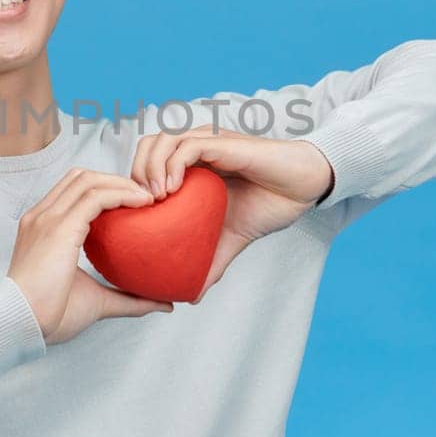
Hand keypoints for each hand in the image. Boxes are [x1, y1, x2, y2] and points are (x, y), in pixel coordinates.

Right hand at [6, 168, 174, 344]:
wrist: (21, 324)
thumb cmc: (50, 316)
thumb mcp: (97, 301)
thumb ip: (129, 299)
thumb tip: (166, 304)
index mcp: (41, 228)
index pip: (71, 190)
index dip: (104, 188)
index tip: (132, 202)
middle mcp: (41, 216)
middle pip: (80, 177)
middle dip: (115, 179)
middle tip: (144, 196)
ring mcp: (48, 218)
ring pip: (89, 180)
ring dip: (121, 183)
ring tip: (147, 197)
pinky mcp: (60, 227)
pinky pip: (96, 197)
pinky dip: (121, 194)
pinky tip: (142, 203)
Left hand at [130, 123, 333, 299]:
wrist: (301, 190)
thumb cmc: (268, 204)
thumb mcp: (231, 238)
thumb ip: (210, 261)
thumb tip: (192, 296)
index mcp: (192, 164)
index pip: (147, 160)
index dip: (133, 182)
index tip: (133, 214)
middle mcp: (196, 147)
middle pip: (147, 146)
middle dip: (134, 173)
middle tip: (140, 207)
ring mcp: (208, 141)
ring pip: (162, 140)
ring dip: (150, 168)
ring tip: (154, 200)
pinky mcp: (223, 141)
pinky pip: (187, 146)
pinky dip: (172, 165)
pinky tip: (171, 190)